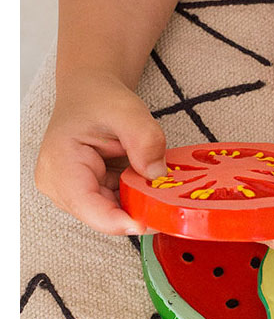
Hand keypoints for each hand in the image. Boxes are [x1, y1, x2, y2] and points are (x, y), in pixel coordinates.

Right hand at [35, 70, 166, 234]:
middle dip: (136, 212)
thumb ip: (145, 139)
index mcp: (60, 164)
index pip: (87, 207)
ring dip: (138, 205)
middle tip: (168, 204)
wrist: (90, 94)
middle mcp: (60, 186)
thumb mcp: (127, 110)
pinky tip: (148, 185)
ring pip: (113, 215)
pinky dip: (136, 199)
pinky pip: (117, 207)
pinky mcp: (88, 195)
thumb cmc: (99, 100)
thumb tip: (157, 174)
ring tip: (159, 187)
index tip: (149, 223)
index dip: (119, 221)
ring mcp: (73, 193)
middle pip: (102, 216)